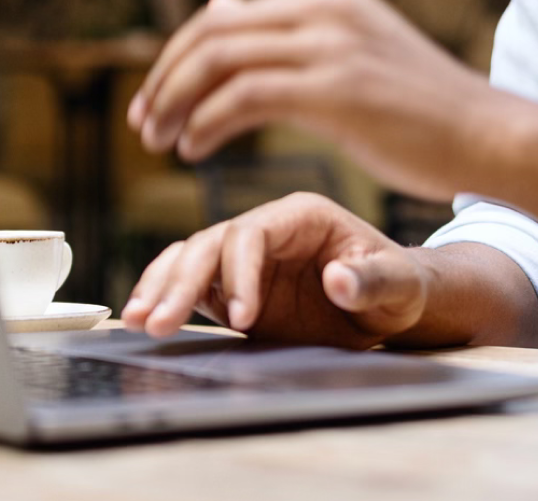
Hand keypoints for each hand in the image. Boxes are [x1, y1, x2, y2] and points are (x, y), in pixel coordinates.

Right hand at [121, 193, 430, 345]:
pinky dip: (164, 294)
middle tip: (159, 322)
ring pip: (192, 257)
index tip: (242, 317)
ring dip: (162, 286)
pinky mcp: (234, 286)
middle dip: (183, 281)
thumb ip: (371, 280)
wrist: (390, 303)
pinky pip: (191, 282)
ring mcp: (248, 257)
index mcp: (304, 215)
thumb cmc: (398, 285)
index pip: (253, 232)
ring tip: (138, 321)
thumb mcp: (398, 284)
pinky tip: (141, 316)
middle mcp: (269, 229)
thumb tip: (339, 279)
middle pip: (212, 242)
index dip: (240, 271)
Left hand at [126, 0, 504, 201]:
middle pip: (212, 32)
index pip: (227, 15)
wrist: (489, 135)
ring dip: (175, 103)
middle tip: (144, 124)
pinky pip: (243, 97)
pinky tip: (196, 150)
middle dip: (165, 79)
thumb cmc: (423, 108)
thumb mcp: (352, 54)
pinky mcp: (337, 88)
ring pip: (219, 61)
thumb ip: (287, 32)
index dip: (178, 57)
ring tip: (161, 142)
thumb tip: (221, 2)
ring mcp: (333, 43)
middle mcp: (328, 6)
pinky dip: (206, 123)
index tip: (157, 100)